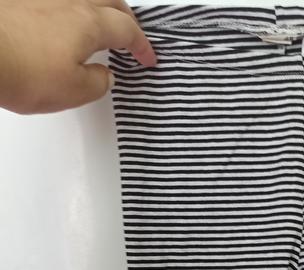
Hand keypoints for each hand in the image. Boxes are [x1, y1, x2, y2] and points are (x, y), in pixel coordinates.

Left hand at [0, 0, 155, 113]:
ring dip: (100, 6)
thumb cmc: (21, 69)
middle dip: (126, 17)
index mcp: (90, 23)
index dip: (142, 45)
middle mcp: (69, 0)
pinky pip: (58, 0)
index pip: (127, 30)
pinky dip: (73, 7)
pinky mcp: (22, 1)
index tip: (147, 58)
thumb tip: (104, 76)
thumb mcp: (74, 91)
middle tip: (130, 33)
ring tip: (102, 21)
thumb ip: (97, 82)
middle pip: (110, 1)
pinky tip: (67, 18)